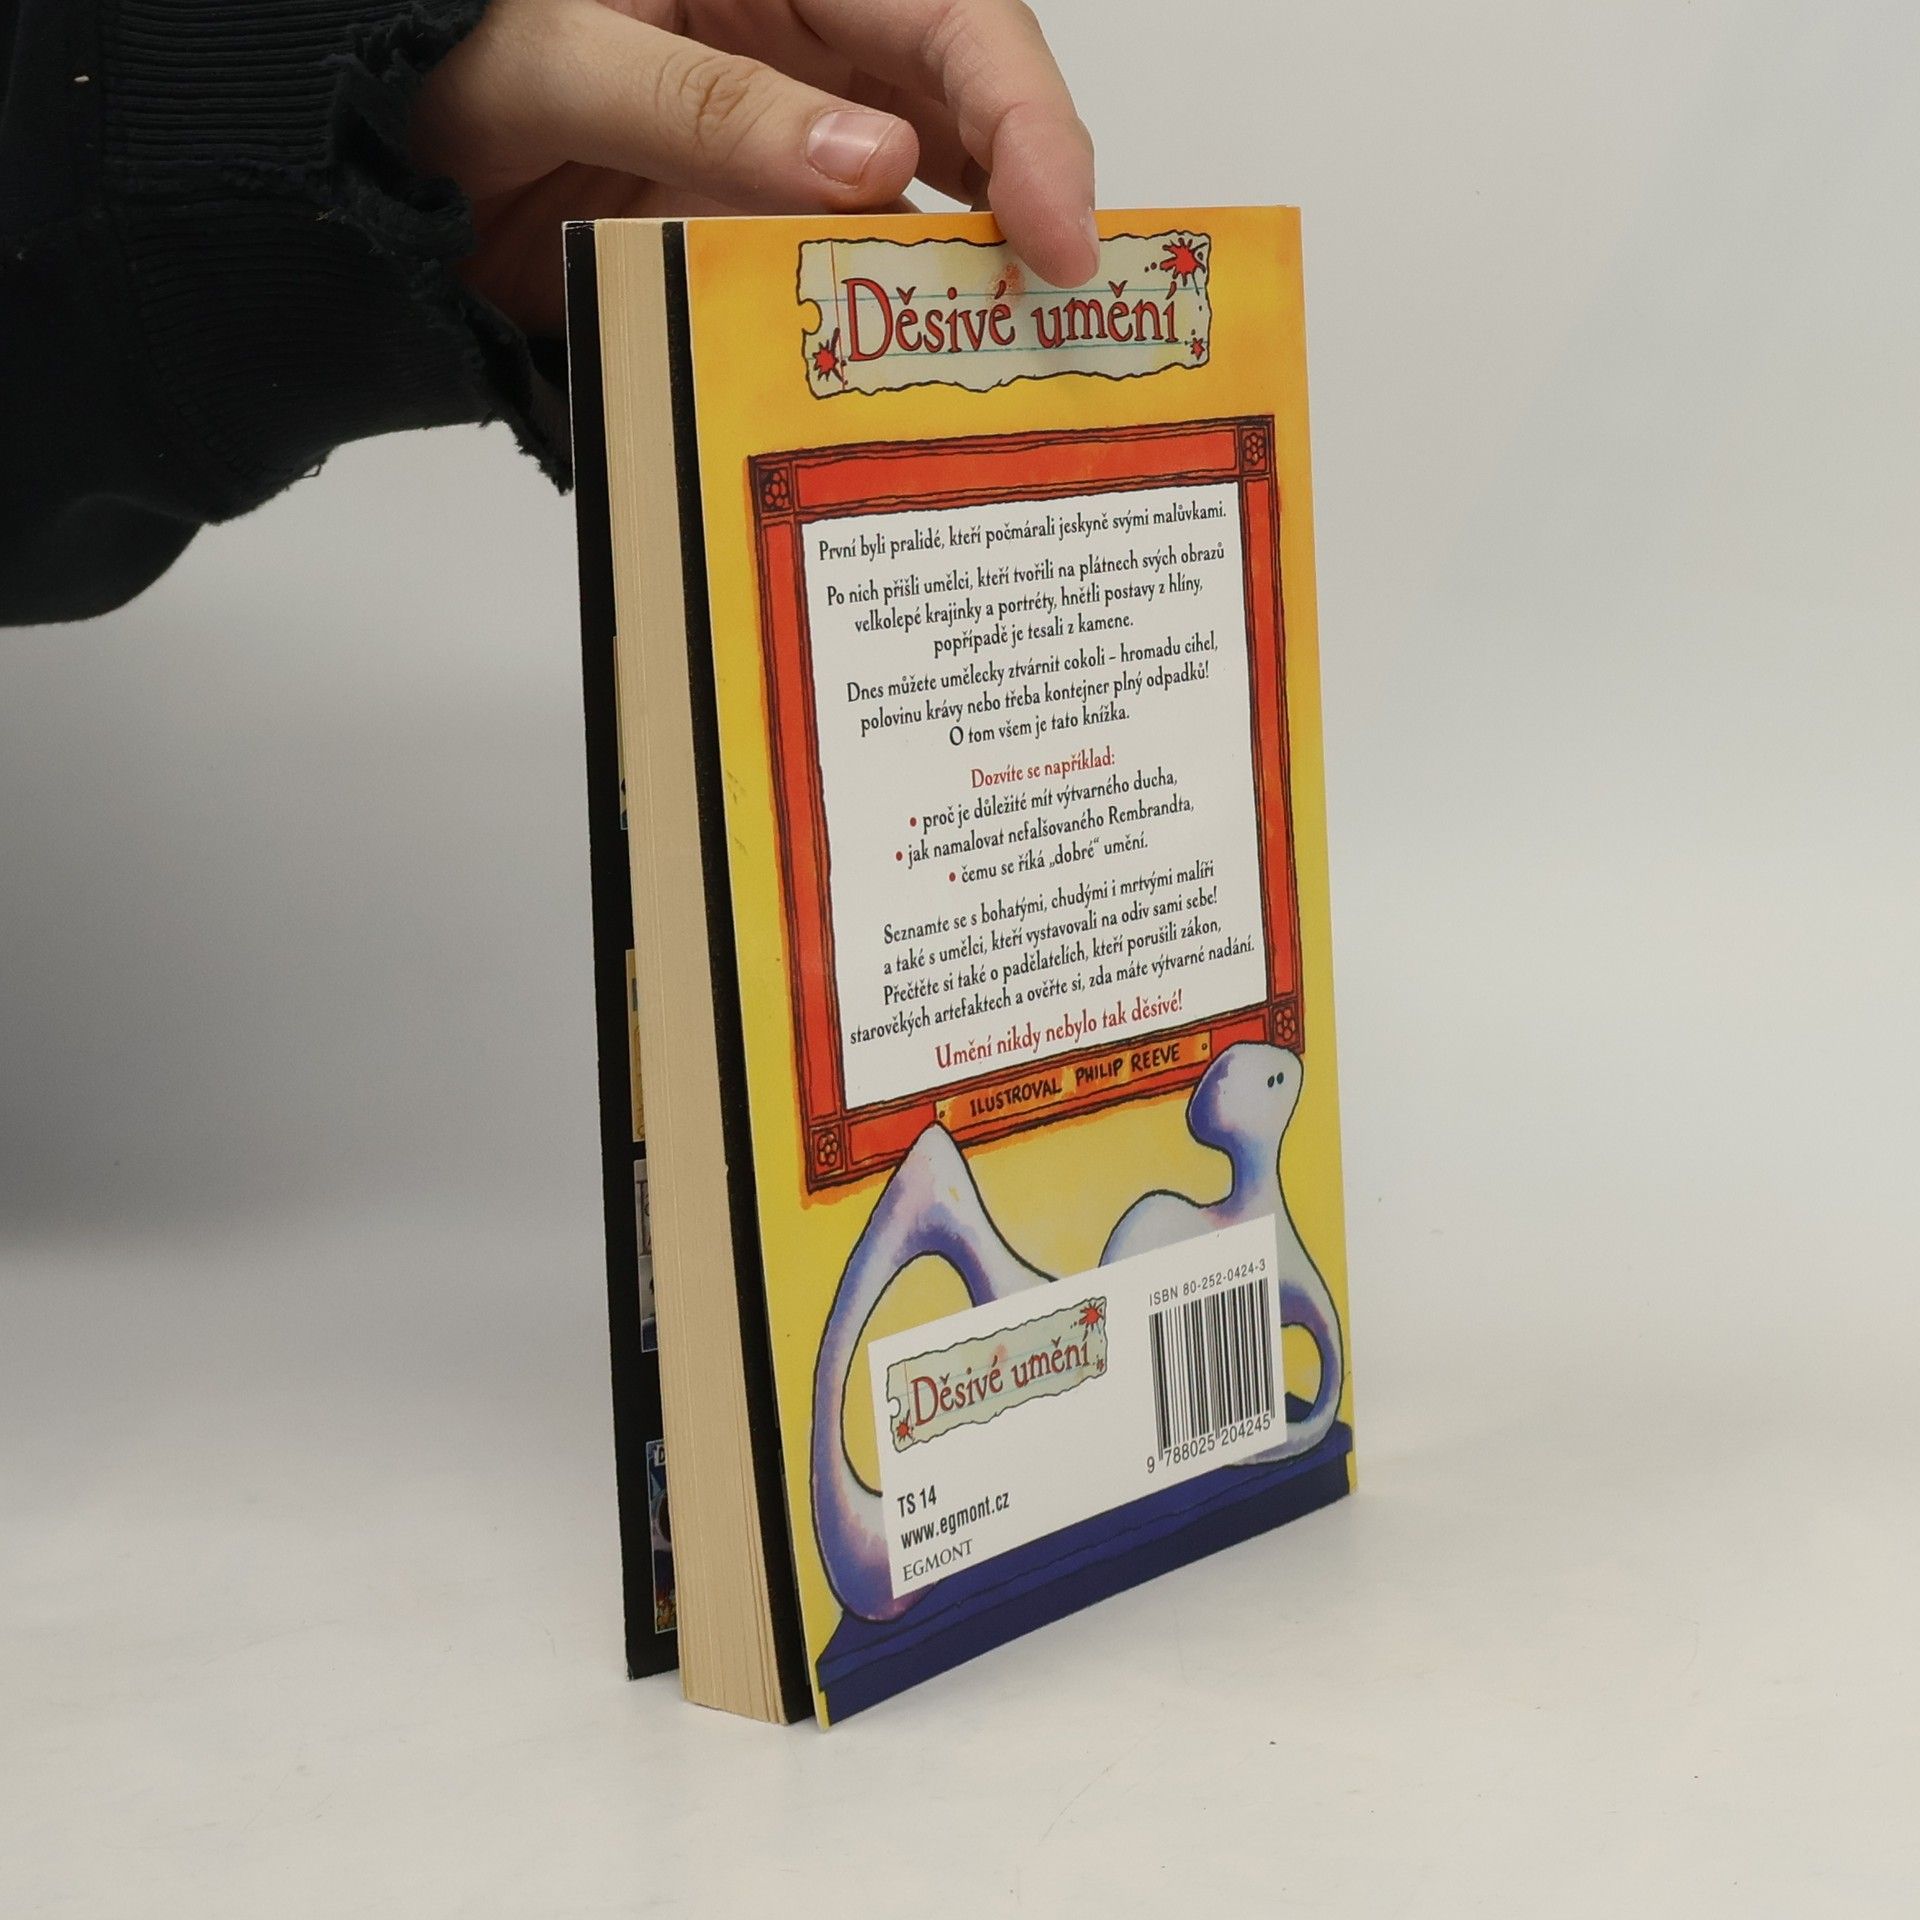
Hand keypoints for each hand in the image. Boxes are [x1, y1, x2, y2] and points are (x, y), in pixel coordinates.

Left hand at [411, 0, 1097, 335]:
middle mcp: (810, 43)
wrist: (370, 164)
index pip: (952, 19)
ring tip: (1019, 355)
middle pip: (974, 107)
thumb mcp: (557, 63)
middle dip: (1031, 200)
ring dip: (979, 268)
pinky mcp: (768, 218)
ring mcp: (796, 136)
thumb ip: (709, 107)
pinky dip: (895, 315)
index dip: (1027, 117)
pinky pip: (858, 262)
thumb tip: (877, 163)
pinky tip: (920, 370)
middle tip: (1068, 317)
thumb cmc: (438, 65)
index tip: (1059, 232)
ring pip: (936, 191)